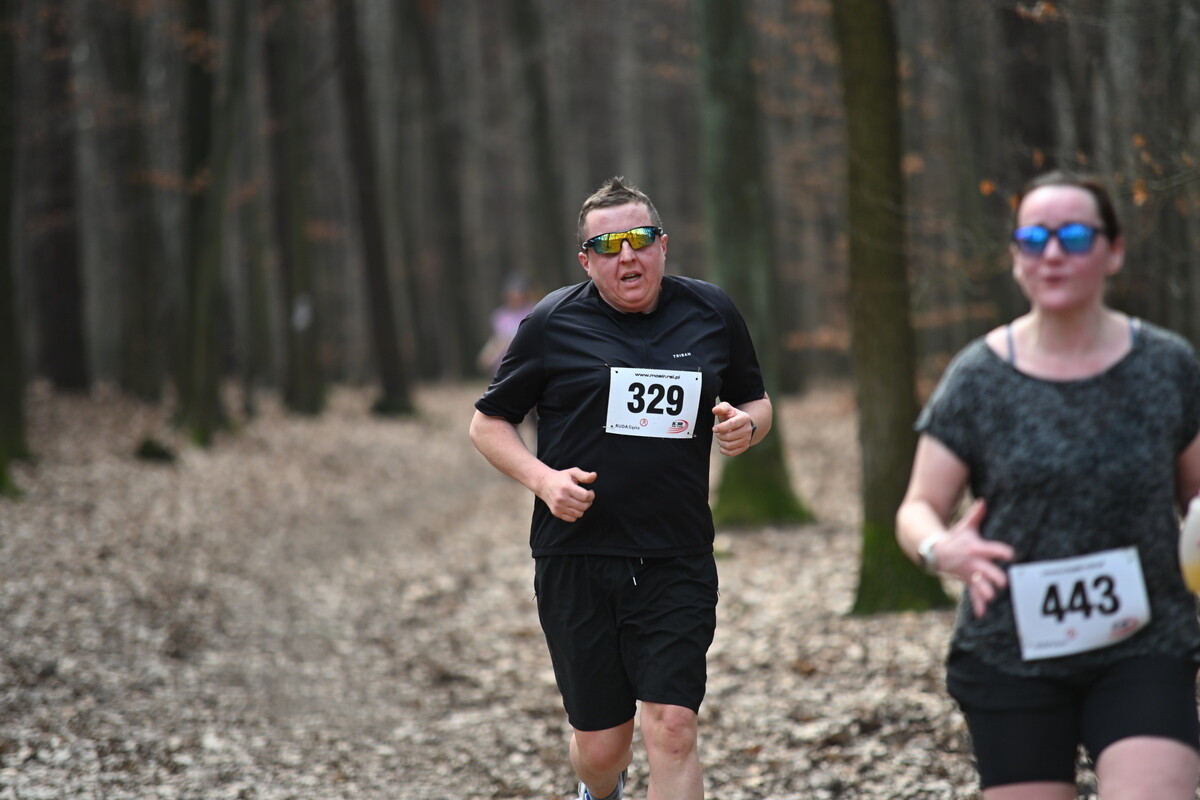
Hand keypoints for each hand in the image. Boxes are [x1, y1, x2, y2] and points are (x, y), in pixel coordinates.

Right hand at [537, 467, 595, 521]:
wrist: (544, 484)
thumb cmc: (561, 478)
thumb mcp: (573, 472)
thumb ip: (584, 475)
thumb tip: (594, 475)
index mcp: (566, 487)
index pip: (585, 496)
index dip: (591, 495)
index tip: (590, 491)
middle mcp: (561, 498)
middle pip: (584, 506)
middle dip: (588, 502)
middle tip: (586, 497)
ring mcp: (558, 506)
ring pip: (579, 514)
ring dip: (583, 508)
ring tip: (580, 501)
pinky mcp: (556, 512)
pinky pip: (572, 519)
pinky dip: (576, 514)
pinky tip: (574, 506)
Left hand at [712, 402, 752, 455]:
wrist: (742, 424)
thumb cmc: (733, 416)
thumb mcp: (728, 409)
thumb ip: (722, 408)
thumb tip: (715, 410)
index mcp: (744, 418)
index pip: (732, 424)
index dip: (721, 427)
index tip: (714, 428)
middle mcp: (747, 430)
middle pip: (729, 437)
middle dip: (719, 435)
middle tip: (717, 432)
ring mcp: (747, 439)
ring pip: (729, 445)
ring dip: (721, 442)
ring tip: (720, 437)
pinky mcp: (744, 447)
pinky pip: (731, 453)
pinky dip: (723, 450)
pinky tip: (722, 444)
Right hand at [931, 499, 1014, 617]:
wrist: (934, 551)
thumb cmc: (955, 537)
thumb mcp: (964, 526)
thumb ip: (976, 515)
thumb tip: (983, 502)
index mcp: (975, 548)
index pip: (990, 549)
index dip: (1000, 551)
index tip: (1010, 555)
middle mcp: (972, 562)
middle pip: (984, 569)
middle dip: (993, 576)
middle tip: (1003, 582)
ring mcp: (968, 573)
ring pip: (978, 584)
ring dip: (984, 591)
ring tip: (991, 598)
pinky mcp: (966, 581)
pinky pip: (972, 594)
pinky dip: (976, 604)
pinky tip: (981, 614)